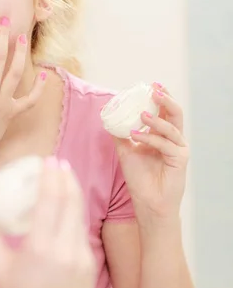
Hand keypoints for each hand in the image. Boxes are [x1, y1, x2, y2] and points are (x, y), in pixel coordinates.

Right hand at [0, 157, 95, 287]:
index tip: (48, 159)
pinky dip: (75, 209)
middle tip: (57, 160)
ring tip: (65, 173)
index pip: (50, 201)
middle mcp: (65, 248)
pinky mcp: (89, 262)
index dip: (50, 177)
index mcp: (40, 248)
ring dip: (74, 190)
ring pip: (79, 213)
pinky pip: (82, 227)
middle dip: (66, 177)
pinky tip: (68, 203)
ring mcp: (81, 255)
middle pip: (70, 202)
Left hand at [114, 83, 188, 220]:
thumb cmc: (139, 178)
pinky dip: (150, 138)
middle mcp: (173, 140)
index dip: (160, 97)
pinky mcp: (180, 160)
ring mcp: (178, 150)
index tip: (151, 85)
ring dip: (156, 119)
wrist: (147, 203)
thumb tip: (106, 117)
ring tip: (141, 114)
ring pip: (172, 127)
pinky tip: (136, 135)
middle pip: (175, 114)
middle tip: (154, 90)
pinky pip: (166, 145)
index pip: (164, 112)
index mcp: (163, 136)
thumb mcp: (125, 151)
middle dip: (165, 100)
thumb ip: (119, 135)